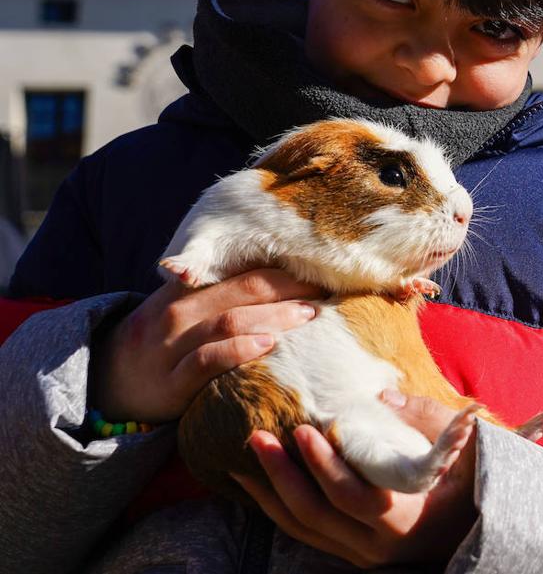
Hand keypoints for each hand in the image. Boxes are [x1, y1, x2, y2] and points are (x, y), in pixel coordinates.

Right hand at [89, 269, 321, 422]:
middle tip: (324, 293)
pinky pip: (207, 360)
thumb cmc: (161, 343)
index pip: (242, 272)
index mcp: (187, 290)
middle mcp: (179, 312)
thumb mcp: (183, 310)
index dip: (284, 271)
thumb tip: (285, 287)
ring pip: (229, 321)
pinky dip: (239, 350)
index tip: (319, 273)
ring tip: (309, 316)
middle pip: (243, 290)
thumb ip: (222, 296)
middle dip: (288, 289)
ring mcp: (172, 347)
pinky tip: (269, 345)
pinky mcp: (171, 383)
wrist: (105, 383)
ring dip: (274, 316)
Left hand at [233, 391, 477, 568]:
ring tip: (248, 455)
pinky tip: (260, 483)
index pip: (352, 496)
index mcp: (405, 519)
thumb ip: (429, 420)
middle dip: (281, 474)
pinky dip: (279, 508)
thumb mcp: (471, 448)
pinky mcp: (351, 551)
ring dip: (270, 492)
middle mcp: (377, 545)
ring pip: (302, 528)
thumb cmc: (480, 481)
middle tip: (257, 436)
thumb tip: (382, 399)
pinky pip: (306, 534)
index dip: (323, 465)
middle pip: (315, 514)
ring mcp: (361, 553)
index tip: (303, 429)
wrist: (480, 529)